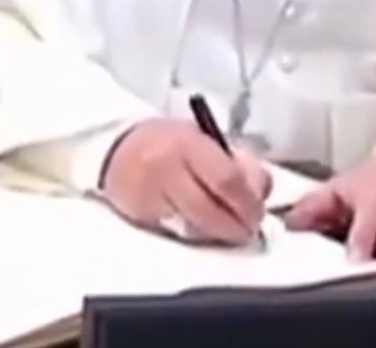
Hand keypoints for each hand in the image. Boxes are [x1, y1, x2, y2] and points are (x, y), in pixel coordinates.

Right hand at [100, 118, 273, 244]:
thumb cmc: (169, 143)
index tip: (258, 212)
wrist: (115, 149)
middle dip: (237, 226)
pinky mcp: (141, 217)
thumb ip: (237, 163)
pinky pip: (178, 233)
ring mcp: (150, 196)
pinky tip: (201, 228)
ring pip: (196, 229)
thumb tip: (260, 194)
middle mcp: (165, 169)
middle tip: (247, 229)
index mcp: (186, 144)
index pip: (227, 181)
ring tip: (226, 227)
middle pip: (212, 212)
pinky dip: (196, 235)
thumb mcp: (204, 139)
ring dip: (218, 234)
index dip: (249, 203)